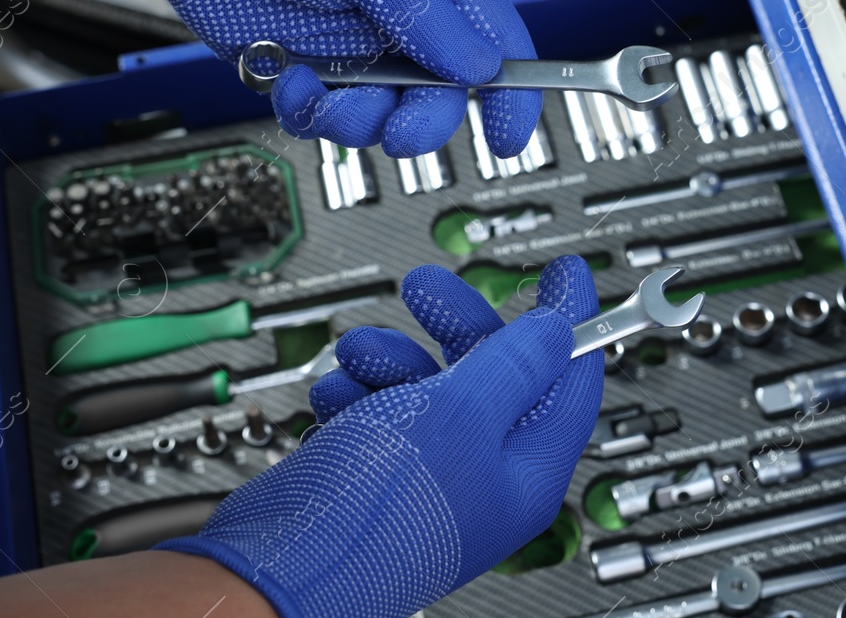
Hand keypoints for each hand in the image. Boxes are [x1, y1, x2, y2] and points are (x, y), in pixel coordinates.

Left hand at [64, 0, 538, 158]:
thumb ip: (421, 10)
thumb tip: (478, 66)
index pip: (494, 38)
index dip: (511, 89)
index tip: (508, 136)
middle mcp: (392, 10)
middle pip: (440, 91)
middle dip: (425, 120)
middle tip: (402, 131)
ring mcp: (342, 37)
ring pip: (380, 111)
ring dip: (359, 120)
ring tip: (326, 94)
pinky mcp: (292, 59)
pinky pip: (320, 112)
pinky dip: (309, 113)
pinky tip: (289, 82)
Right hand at [155, 258, 602, 617]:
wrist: (276, 571)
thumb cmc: (376, 513)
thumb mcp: (463, 413)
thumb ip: (515, 364)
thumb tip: (559, 332)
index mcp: (525, 469)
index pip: (568, 379)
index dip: (569, 319)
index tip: (566, 274)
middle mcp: (482, 477)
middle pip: (493, 376)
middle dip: (456, 325)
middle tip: (428, 288)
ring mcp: (427, 480)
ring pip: (428, 391)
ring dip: (393, 358)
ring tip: (362, 352)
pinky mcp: (375, 479)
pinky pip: (379, 418)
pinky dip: (358, 396)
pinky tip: (337, 394)